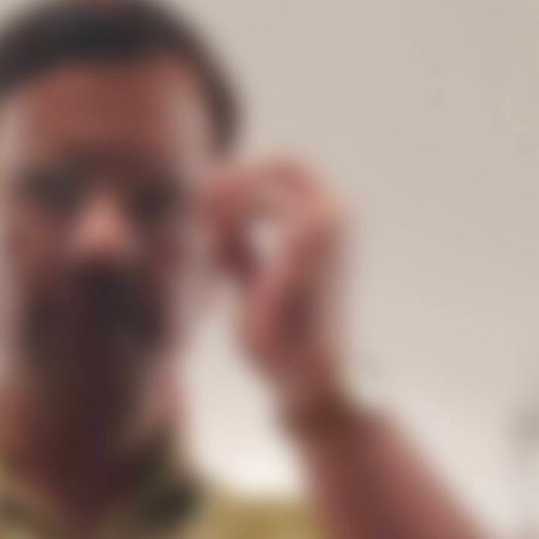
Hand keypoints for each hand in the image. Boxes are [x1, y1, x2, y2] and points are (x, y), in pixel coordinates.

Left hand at [207, 158, 354, 413]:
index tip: (204, 203)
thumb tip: (212, 222)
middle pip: (282, 162)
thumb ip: (239, 247)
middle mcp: (339, 213)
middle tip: (199, 205)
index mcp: (331, 222)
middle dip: (237, 179)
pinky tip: (218, 253)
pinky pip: (257, 200)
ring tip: (210, 241)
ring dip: (231, 200)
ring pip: (267, 176)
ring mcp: (330, 220)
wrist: (307, 376)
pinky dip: (231, 220)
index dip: (243, 177)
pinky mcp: (311, 234)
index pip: (285, 170)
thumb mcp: (254, 280)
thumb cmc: (280, 338)